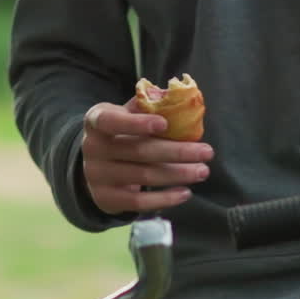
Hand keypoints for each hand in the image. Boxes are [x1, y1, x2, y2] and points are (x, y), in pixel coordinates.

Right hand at [82, 97, 213, 215]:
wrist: (94, 165)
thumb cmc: (118, 132)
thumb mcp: (123, 113)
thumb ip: (145, 106)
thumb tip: (178, 96)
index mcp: (96, 121)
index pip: (112, 121)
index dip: (137, 123)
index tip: (165, 124)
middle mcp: (92, 149)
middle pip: (139, 151)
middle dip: (177, 151)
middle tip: (207, 152)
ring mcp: (97, 176)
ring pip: (144, 176)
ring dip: (178, 174)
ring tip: (202, 171)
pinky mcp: (107, 199)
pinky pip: (139, 202)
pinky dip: (165, 198)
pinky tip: (185, 192)